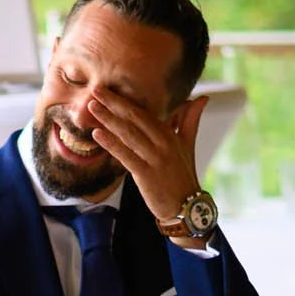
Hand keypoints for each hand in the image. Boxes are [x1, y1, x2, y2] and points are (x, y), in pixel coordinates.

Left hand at [84, 87, 208, 242]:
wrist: (186, 206)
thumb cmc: (183, 174)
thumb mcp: (188, 144)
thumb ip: (190, 119)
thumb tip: (203, 97)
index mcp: (169, 133)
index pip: (143, 112)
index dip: (124, 100)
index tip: (107, 89)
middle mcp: (162, 142)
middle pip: (135, 118)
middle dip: (114, 103)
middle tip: (95, 89)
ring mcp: (154, 158)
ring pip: (128, 134)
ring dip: (108, 119)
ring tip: (91, 107)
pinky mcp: (146, 174)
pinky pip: (126, 156)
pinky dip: (112, 144)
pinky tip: (97, 134)